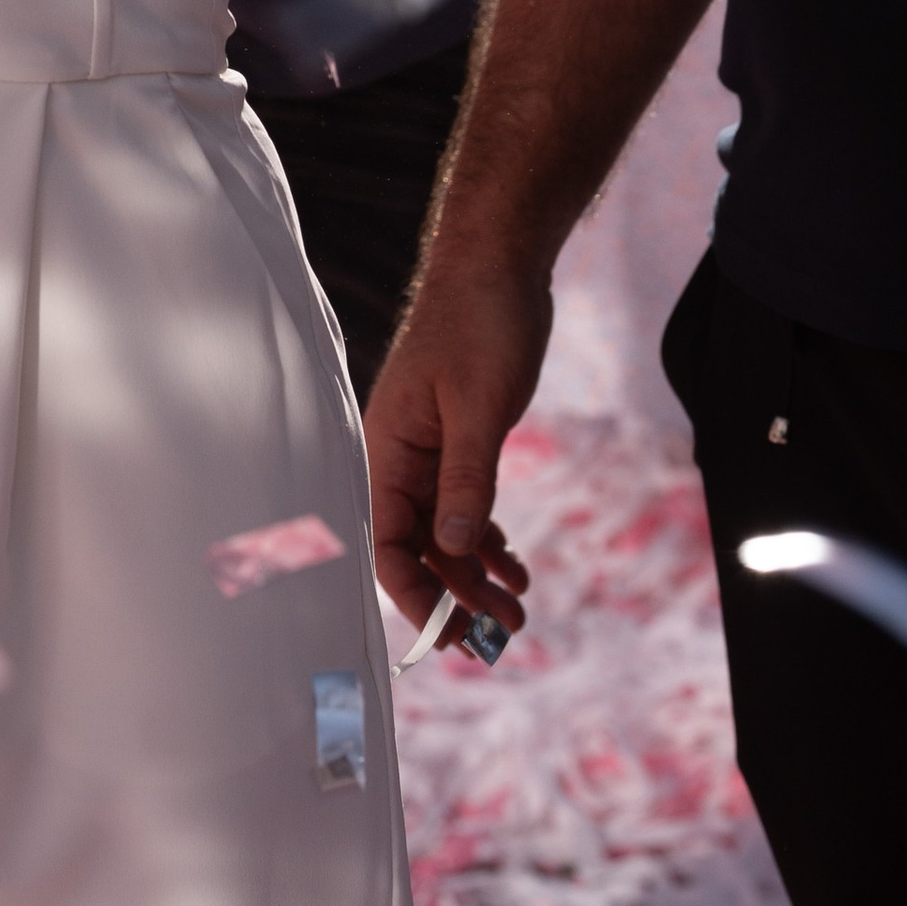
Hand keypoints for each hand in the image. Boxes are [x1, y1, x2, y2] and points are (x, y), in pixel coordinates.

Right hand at [365, 258, 547, 640]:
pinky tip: (515, 567)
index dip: (415, 595)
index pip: (388, 543)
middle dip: (454, 598)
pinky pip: (464, 507)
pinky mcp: (457, 444)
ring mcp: (428, 452)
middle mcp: (399, 458)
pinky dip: (488, 542)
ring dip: (476, 577)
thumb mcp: (478, 406)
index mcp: (387, 449)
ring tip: (519, 613)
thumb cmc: (479, 323)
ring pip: (444, 534)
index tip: (451, 635)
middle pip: (415, 549)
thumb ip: (466, 479)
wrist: (497, 266)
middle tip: (499, 639)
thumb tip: (456, 549)